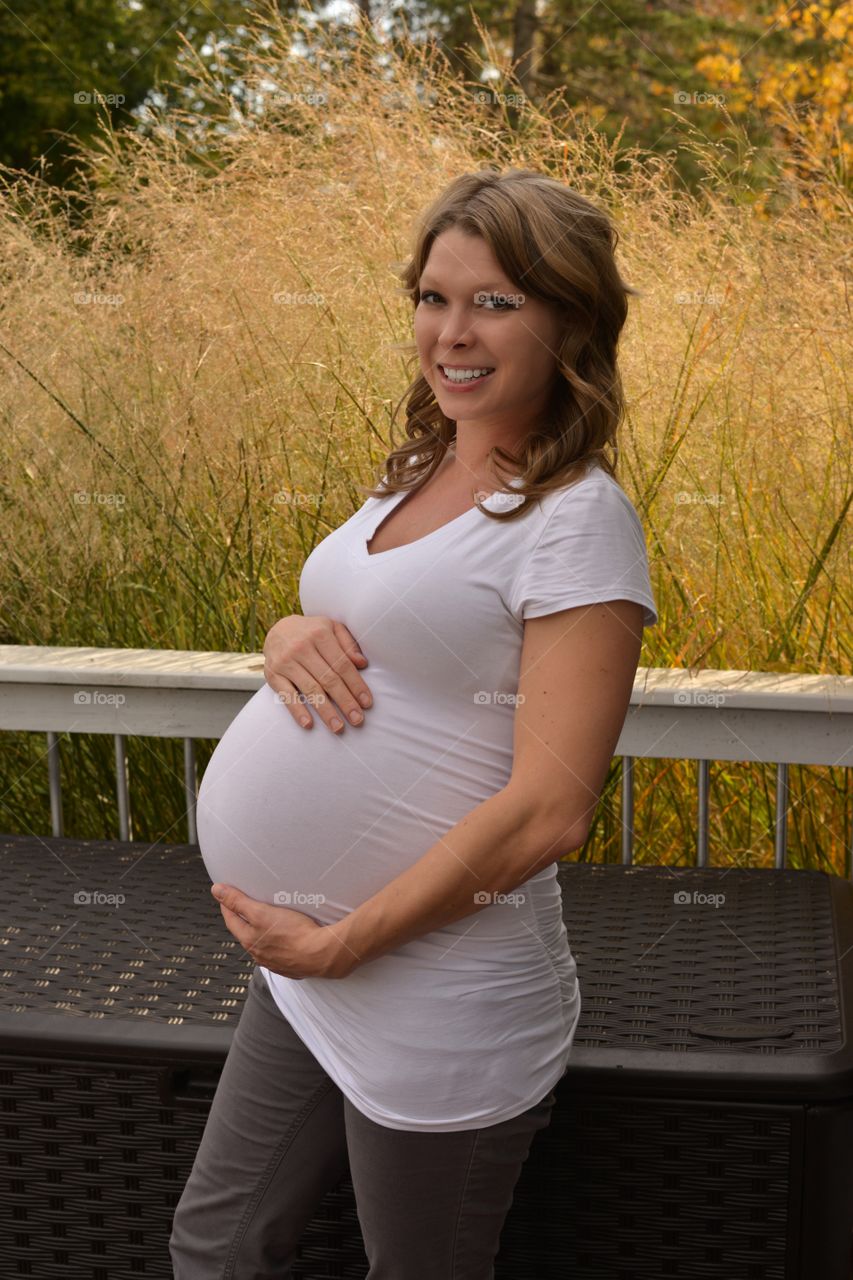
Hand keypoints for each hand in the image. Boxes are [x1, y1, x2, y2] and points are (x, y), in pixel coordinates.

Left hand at [211, 883, 355, 978]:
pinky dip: (279, 944)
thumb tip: (216, 891)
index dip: (227, 905)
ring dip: (262, 933)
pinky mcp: (292, 965)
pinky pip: (281, 953)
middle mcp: (260, 954)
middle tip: (245, 906)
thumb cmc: (294, 934)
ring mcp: (276, 962)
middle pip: (246, 933)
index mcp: (249, 940)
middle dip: (244, 919)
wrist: (322, 954)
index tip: (226, 896)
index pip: (231, 920)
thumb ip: (238, 901)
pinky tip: (286, 938)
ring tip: (268, 921)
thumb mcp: (261, 912)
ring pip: (263, 944)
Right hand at [263, 614, 372, 734]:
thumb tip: (362, 663)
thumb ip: (348, 644)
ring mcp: (286, 662)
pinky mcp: (272, 674)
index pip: (342, 665)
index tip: (367, 703)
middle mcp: (302, 647)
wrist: (277, 630)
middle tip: (358, 720)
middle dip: (345, 702)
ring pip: (310, 690)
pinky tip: (308, 724)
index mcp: (320, 634)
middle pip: (328, 679)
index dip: (356, 685)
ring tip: (338, 727)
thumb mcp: (332, 628)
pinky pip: (286, 695)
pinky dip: (297, 711)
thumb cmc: (312, 632)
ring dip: (326, 711)